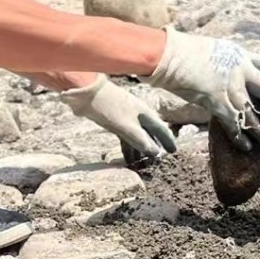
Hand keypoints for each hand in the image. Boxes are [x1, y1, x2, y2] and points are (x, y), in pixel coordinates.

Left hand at [60, 75, 176, 157]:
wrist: (86, 94)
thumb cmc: (109, 107)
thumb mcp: (126, 126)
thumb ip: (140, 140)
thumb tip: (155, 153)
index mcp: (144, 113)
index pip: (161, 128)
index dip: (167, 140)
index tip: (173, 151)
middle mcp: (138, 115)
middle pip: (149, 133)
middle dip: (153, 147)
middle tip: (157, 162)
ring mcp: (126, 118)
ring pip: (137, 136)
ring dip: (139, 150)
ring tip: (142, 164)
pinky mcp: (115, 121)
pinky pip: (125, 137)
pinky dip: (128, 147)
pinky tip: (128, 158)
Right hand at [142, 28, 259, 150]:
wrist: (168, 54)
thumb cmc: (183, 51)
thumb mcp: (213, 50)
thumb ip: (226, 63)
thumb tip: (230, 75)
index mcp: (240, 54)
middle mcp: (239, 69)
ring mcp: (229, 84)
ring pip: (252, 111)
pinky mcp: (215, 99)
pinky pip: (232, 122)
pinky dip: (240, 136)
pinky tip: (246, 147)